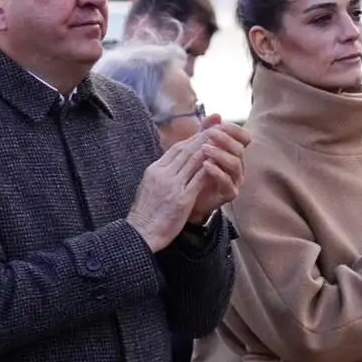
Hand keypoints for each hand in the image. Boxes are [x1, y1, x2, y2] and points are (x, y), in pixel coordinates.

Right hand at [127, 132, 209, 251]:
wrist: (140, 232)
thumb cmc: (145, 212)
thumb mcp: (149, 186)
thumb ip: (161, 174)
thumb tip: (170, 164)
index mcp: (155, 170)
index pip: (175, 149)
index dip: (191, 140)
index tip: (203, 134)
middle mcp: (163, 174)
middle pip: (186, 151)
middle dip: (202, 138)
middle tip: (216, 129)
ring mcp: (172, 186)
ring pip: (193, 162)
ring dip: (208, 150)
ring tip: (221, 141)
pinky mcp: (182, 199)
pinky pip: (198, 180)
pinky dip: (208, 170)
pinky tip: (218, 163)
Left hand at [187, 116, 251, 222]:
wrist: (185, 197)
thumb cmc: (194, 170)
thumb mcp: (197, 148)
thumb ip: (206, 131)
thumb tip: (217, 115)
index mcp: (233, 153)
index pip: (244, 138)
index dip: (235, 130)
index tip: (221, 124)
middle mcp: (237, 166)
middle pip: (239, 150)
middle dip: (225, 140)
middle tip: (210, 134)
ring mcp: (235, 180)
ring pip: (235, 165)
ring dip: (220, 154)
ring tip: (204, 149)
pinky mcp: (229, 194)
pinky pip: (227, 182)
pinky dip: (217, 172)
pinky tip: (205, 164)